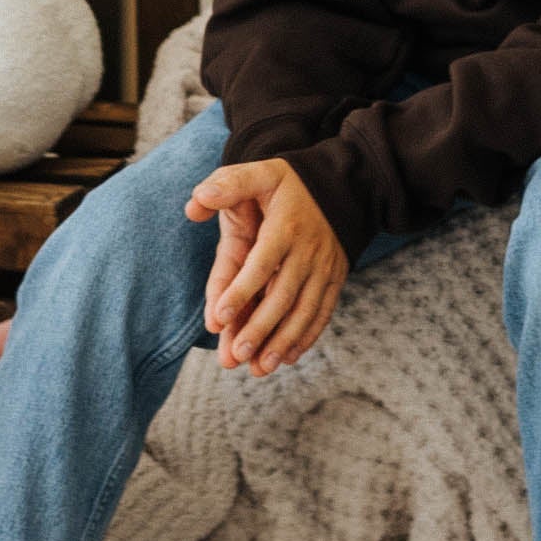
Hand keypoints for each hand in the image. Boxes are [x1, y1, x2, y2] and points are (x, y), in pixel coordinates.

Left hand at [187, 155, 349, 371]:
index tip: (218, 318)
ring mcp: (324, 267)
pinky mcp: (335, 278)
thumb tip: (196, 202)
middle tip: (237, 356)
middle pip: (283, 295)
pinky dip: (307, 336)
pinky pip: (323, 311)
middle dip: (260, 328)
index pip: (261, 263)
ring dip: (283, 341)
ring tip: (260, 368)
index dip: (241, 291)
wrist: (344, 184)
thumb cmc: (290, 182)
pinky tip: (288, 357)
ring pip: (304, 310)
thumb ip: (228, 184)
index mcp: (285, 226)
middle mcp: (308, 250)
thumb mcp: (260, 172)